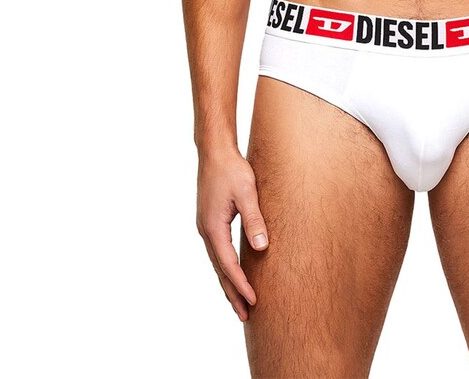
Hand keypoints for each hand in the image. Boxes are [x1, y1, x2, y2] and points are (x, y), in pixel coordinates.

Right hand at [196, 147, 268, 320]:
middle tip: (245, 316)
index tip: (254, 301)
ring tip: (240, 302)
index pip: (229, 265)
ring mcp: (206, 227)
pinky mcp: (210, 222)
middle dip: (232, 293)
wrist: (214, 152)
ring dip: (229, 283)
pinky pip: (218, 252)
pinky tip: (234, 273)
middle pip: (220, 270)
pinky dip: (226, 267)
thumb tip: (262, 247)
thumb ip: (254, 220)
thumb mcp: (247, 193)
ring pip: (218, 263)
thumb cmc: (232, 169)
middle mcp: (206, 231)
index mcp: (213, 227)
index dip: (241, 284)